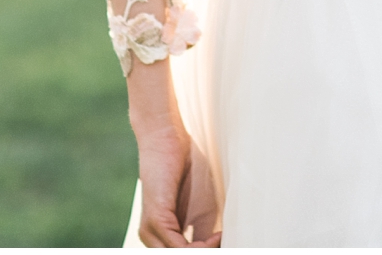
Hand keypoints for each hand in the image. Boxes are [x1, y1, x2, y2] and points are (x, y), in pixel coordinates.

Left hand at [132, 121, 220, 247]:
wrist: (166, 138)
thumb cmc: (186, 166)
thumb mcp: (201, 204)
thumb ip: (205, 228)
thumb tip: (221, 244)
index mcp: (161, 234)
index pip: (182, 252)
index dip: (208, 249)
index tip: (229, 242)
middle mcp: (152, 236)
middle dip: (207, 251)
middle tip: (229, 244)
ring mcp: (151, 229)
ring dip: (205, 251)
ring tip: (223, 240)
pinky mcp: (156, 219)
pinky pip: (178, 248)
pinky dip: (201, 247)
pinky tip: (218, 236)